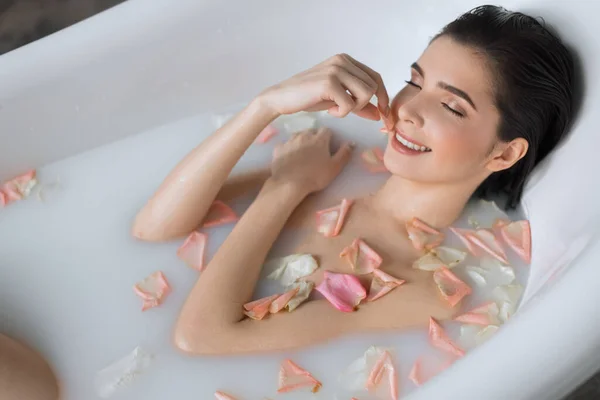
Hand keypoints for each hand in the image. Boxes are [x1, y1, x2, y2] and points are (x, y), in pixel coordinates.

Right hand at [258, 53, 389, 120]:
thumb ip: (359, 105)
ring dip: (353, 108)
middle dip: (364, 105)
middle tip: (346, 110)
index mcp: (346, 60)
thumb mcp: (338, 100)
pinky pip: (350, 104)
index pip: (375, 77)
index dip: (383, 96)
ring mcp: (335, 70)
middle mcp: (342, 61)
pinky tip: (330, 111)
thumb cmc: (309, 97)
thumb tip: (379, 115)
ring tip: (337, 109)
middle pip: (373, 87)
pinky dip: (342, 113)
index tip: (382, 113)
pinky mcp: (329, 82)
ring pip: (366, 94)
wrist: (282, 98)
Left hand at [268, 127, 352, 194]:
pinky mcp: (278, 148)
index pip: (326, 130)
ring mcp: (289, 141)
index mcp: (319, 139)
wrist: (289, 183)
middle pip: (311, 131)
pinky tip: (289, 156)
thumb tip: (351, 142)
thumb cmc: (315, 176)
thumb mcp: (335, 167)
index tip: (328, 145)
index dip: (328, 137)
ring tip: (302, 152)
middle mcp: (304, 135)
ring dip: (301, 140)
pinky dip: (288, 148)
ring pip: (297, 135)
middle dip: (314, 137)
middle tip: (315, 150)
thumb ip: (344, 154)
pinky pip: (284, 144)